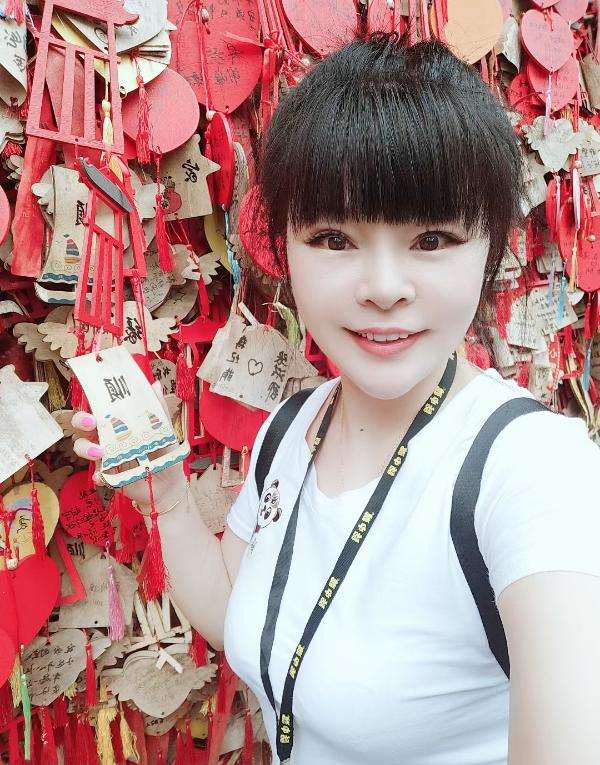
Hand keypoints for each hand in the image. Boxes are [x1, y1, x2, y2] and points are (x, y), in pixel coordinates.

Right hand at [71, 381, 187, 508]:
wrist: (169, 484)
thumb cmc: (165, 454)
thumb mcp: (165, 431)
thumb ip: (159, 410)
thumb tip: (155, 385)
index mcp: (120, 424)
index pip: (100, 408)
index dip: (92, 400)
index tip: (93, 399)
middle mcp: (108, 438)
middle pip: (83, 425)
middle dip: (81, 420)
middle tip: (90, 421)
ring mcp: (105, 457)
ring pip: (83, 448)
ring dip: (86, 448)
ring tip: (101, 452)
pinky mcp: (107, 476)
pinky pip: (96, 475)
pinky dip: (98, 476)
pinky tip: (103, 477)